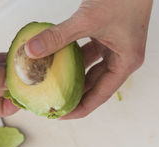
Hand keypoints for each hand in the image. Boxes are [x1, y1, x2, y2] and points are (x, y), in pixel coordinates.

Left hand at [25, 0, 152, 118]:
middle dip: (74, 94)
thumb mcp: (87, 20)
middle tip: (52, 101)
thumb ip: (58, 36)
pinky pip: (89, 54)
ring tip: (52, 84)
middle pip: (95, 86)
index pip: (100, 96)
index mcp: (126, 63)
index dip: (79, 108)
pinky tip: (59, 58)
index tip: (60, 114)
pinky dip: (74, 57)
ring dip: (73, 76)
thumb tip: (32, 51)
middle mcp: (123, 59)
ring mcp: (116, 48)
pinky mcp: (109, 37)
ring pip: (91, 70)